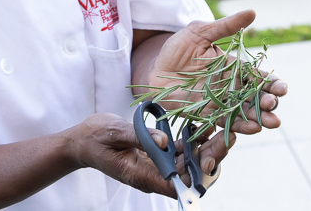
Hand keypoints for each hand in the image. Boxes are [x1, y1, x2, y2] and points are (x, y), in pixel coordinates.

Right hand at [67, 114, 233, 197]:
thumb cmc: (94, 138)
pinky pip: (181, 151)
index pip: (177, 185)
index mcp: (142, 176)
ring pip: (189, 162)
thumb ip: (140, 137)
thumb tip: (165, 142)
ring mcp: (157, 164)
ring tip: (225, 130)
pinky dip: (194, 140)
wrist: (82, 141)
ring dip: (207, 148)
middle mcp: (153, 174)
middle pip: (189, 173)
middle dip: (211, 157)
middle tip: (229, 137)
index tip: (211, 159)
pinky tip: (206, 126)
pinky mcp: (158, 153)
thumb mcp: (115, 133)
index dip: (197, 176)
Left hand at [147, 10, 288, 133]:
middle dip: (268, 102)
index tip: (283, 88)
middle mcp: (231, 87)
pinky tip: (252, 129)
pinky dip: (240, 127)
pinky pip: (227, 122)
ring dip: (260, 118)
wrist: (154, 70)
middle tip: (274, 104)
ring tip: (271, 122)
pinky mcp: (208, 115)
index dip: (272, 83)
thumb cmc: (177, 48)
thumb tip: (252, 12)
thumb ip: (225, 26)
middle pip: (255, 97)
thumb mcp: (200, 32)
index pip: (257, 76)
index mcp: (234, 67)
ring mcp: (221, 102)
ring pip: (245, 112)